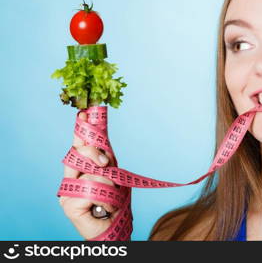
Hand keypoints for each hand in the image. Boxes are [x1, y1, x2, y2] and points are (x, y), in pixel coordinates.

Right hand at [58, 112, 118, 239]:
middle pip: (80, 153)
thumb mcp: (114, 176)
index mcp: (80, 170)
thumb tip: (102, 143)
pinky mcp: (69, 204)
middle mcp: (70, 178)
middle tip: (106, 164)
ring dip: (110, 185)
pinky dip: (107, 199)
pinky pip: (95, 190)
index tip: (84, 114)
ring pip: (93, 172)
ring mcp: (67, 191)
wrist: (113, 228)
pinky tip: (105, 208)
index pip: (78, 146)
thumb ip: (106, 160)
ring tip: (111, 199)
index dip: (81, 130)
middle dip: (96, 154)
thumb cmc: (114, 203)